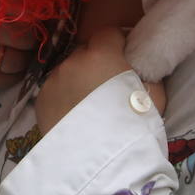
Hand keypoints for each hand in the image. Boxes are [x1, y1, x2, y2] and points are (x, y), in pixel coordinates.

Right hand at [0, 0, 38, 89]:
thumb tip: (52, 5)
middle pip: (26, 39)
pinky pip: (5, 80)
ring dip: (24, 58)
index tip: (37, 20)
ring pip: (16, 62)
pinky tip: (10, 65)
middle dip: (31, 40)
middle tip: (27, 37)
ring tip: (18, 51)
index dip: (39, 19)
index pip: (29, 13)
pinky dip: (14, 75)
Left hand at [35, 27, 165, 134]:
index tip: (123, 57)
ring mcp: (53, 80)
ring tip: (88, 106)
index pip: (108, 33)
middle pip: (86, 52)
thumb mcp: (154, 95)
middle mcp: (73, 60)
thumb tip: (142, 66)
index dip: (117, 44)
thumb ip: (147, 72)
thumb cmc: (134, 126)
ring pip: (68, 72)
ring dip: (77, 81)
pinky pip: (54, 91)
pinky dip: (63, 98)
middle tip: (107, 86)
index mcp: (102, 54)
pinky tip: (74, 117)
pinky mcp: (40, 100)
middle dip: (96, 63)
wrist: (100, 161)